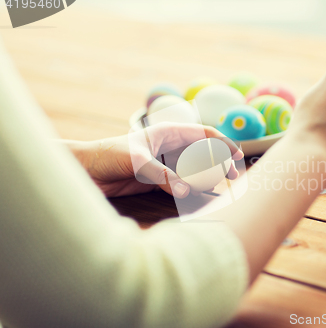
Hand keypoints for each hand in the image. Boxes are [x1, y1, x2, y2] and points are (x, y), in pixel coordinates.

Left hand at [67, 123, 243, 197]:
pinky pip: (181, 184)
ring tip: (222, 188)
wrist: (86, 171)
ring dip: (207, 177)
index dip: (222, 142)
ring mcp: (165, 164)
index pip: (203, 133)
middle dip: (220, 162)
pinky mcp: (158, 180)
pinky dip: (192, 189)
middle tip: (232, 176)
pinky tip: (201, 196)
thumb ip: (161, 175)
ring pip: (194, 169)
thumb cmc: (108, 156)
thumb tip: (186, 190)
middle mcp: (169, 147)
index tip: (237, 155)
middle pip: (202, 152)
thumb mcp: (136, 161)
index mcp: (167, 132)